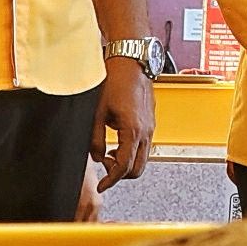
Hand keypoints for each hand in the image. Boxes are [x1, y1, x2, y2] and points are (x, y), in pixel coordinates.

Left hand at [95, 55, 154, 188]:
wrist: (131, 60)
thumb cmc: (115, 80)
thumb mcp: (97, 111)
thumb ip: (95, 138)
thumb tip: (96, 157)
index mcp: (133, 131)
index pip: (125, 167)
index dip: (111, 180)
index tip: (102, 185)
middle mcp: (146, 131)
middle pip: (138, 168)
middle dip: (120, 173)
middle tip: (104, 167)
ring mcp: (151, 126)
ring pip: (143, 157)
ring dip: (127, 161)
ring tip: (109, 152)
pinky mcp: (150, 121)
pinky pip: (144, 145)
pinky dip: (131, 150)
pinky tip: (117, 140)